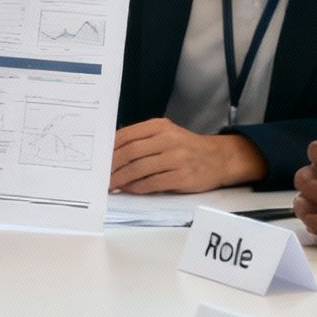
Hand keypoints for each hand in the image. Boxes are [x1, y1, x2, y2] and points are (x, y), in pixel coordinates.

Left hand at [110, 119, 266, 192]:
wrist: (218, 158)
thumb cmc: (186, 147)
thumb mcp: (166, 135)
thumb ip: (142, 140)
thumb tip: (112, 153)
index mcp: (160, 126)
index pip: (127, 135)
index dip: (109, 149)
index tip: (98, 159)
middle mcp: (168, 139)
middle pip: (130, 153)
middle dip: (112, 167)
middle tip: (100, 177)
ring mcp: (176, 158)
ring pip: (139, 169)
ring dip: (121, 179)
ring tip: (110, 185)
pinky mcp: (181, 176)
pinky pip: (152, 183)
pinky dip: (136, 187)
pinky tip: (128, 189)